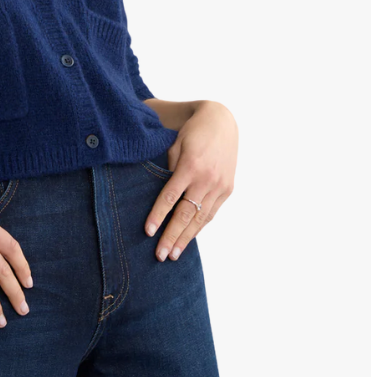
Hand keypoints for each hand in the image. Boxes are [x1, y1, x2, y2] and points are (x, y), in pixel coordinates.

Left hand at [145, 100, 237, 261]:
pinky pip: (211, 212)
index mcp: (191, 166)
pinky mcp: (228, 189)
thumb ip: (168, 168)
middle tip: (160, 255)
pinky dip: (199, 226)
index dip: (158, 216)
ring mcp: (220, 186)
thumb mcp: (176, 144)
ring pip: (200, 218)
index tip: (148, 232)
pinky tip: (189, 238)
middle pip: (186, 214)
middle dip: (172, 236)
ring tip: (174, 254)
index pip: (170, 197)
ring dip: (186, 238)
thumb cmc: (192, 132)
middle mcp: (207, 179)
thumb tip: (160, 194)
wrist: (222, 121)